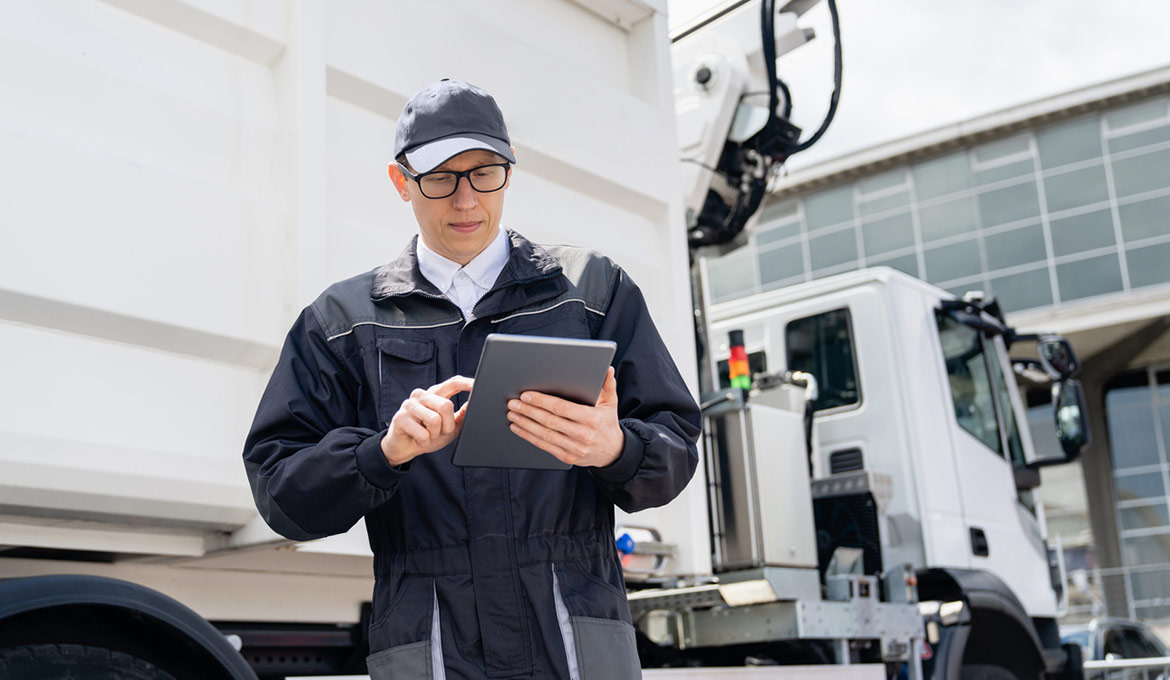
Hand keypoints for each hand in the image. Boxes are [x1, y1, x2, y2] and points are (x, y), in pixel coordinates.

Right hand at [381, 375, 473, 466]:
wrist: (404, 448)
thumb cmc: (427, 434)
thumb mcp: (449, 425)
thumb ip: (461, 414)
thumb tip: (473, 402)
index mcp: (435, 393)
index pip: (453, 382)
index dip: (467, 384)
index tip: (478, 385)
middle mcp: (422, 394)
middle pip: (446, 405)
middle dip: (448, 425)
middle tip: (440, 432)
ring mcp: (409, 404)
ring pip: (434, 420)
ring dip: (435, 434)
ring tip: (428, 435)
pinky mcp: (400, 418)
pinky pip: (423, 433)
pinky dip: (425, 442)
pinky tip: (419, 440)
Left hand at [506, 367, 623, 467]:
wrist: (612, 452)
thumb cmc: (607, 423)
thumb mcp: (610, 403)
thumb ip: (608, 386)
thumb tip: (608, 369)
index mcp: (592, 419)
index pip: (562, 408)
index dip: (542, 401)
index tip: (527, 395)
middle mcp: (583, 435)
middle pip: (549, 421)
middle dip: (529, 410)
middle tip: (514, 402)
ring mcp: (574, 448)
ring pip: (544, 434)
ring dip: (525, 423)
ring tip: (512, 413)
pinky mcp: (567, 457)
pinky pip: (544, 445)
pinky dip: (529, 436)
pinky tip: (518, 428)